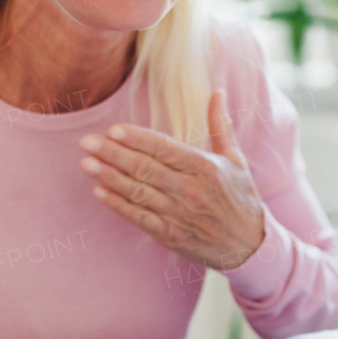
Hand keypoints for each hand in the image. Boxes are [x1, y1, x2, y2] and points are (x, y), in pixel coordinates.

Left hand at [78, 90, 264, 269]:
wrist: (251, 246)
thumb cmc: (241, 197)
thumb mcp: (235, 159)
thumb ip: (220, 125)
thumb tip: (217, 92)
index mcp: (206, 168)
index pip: (165, 149)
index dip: (138, 139)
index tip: (113, 129)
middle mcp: (191, 191)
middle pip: (146, 169)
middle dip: (113, 154)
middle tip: (87, 142)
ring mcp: (180, 215)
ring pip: (139, 192)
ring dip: (110, 177)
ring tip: (86, 163)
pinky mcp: (171, 235)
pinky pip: (140, 218)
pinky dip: (119, 205)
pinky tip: (100, 192)